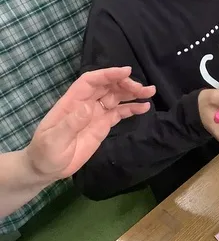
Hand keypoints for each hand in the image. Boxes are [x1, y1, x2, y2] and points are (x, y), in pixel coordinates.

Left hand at [24, 67, 155, 180]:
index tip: (126, 72)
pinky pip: (119, 113)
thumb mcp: (54, 139)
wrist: (47, 168)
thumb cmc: (46, 152)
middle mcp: (85, 104)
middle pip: (107, 87)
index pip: (91, 81)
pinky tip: (144, 107)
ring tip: (150, 92)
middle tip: (142, 88)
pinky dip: (132, 109)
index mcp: (72, 102)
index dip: (108, 74)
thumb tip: (90, 107)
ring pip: (116, 97)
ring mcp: (95, 114)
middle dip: (125, 84)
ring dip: (132, 93)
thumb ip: (71, 123)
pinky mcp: (103, 125)